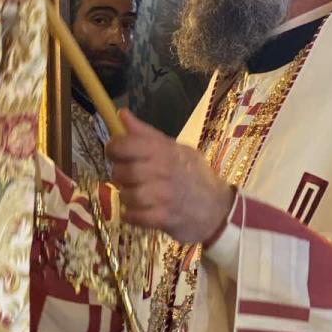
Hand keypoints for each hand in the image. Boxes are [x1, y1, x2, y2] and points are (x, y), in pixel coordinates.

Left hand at [107, 110, 233, 244]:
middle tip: (128, 178)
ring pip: (127, 195)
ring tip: (135, 196)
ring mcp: (164, 195)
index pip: (126, 144)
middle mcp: (162, 170)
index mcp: (164, 150)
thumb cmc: (194, 175)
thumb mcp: (175, 148)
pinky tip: (138, 212)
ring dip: (126, 197)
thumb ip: (146, 134)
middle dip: (119, 176)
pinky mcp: (164, 217)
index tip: (114, 154)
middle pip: (122, 172)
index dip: (113, 149)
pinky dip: (131, 216)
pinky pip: (135, 217)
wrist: (219, 208)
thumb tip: (122, 114)